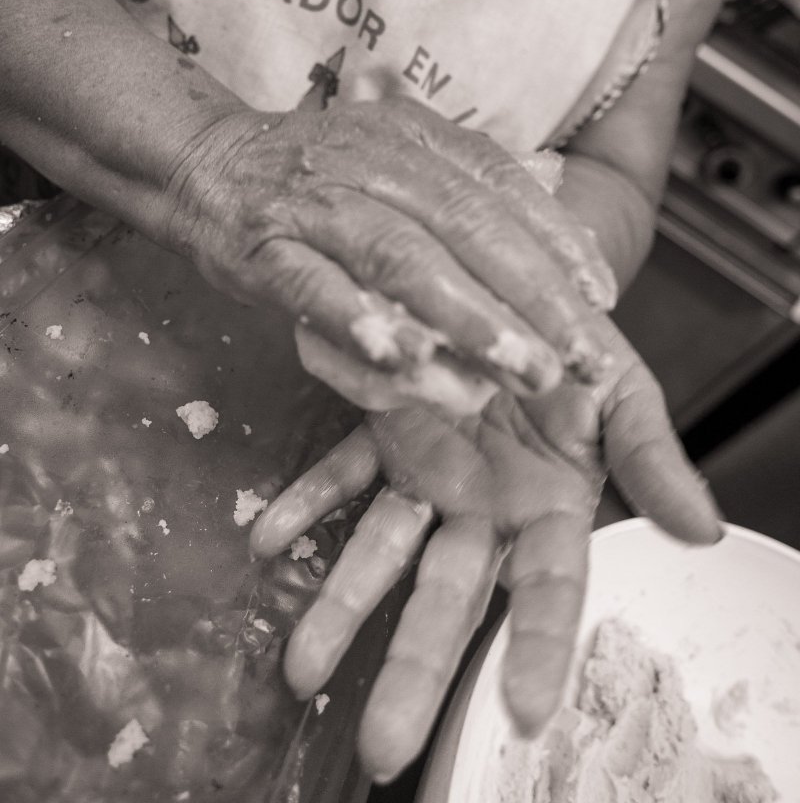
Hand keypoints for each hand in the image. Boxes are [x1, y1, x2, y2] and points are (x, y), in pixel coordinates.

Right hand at [166, 98, 616, 394]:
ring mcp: (317, 201)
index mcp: (417, 136)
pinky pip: (314, 286)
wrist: (209, 161)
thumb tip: (559, 206)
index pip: (501, 186)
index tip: (601, 299)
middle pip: (466, 228)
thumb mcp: (401, 155)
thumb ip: (470, 182)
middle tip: (576, 360)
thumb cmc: (321, 172)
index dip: (556, 242)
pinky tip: (402, 361)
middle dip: (529, 298)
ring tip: (516, 371)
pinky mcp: (264, 244)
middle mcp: (375, 160)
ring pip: (402, 259)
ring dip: (464, 318)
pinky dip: (357, 321)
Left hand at [250, 325, 720, 782]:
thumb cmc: (578, 345)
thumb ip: (653, 457)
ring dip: (341, 603)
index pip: (549, 589)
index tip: (530, 710)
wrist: (521, 286)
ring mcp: (427, 473)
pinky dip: (307, 503)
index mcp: (550, 506)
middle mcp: (482, 505)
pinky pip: (341, 472)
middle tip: (383, 745)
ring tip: (302, 668)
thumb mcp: (625, 393)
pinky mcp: (385, 430)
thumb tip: (704, 529)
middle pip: (449, 596)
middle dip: (415, 668)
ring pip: (383, 549)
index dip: (543, 646)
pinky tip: (269, 538)